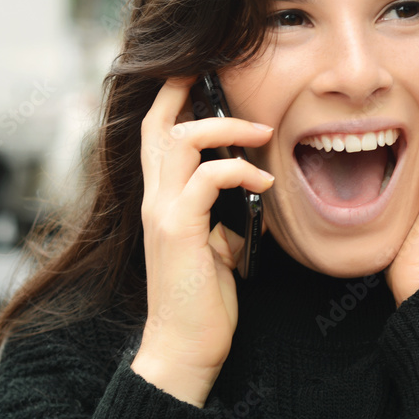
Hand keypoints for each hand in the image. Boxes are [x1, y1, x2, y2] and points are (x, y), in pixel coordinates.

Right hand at [131, 76, 274, 405]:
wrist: (185, 347)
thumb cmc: (204, 298)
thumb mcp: (218, 245)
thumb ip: (223, 213)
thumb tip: (256, 190)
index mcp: (162, 200)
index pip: (156, 135)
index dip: (172, 98)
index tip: (199, 71)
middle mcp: (154, 200)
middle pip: (158, 126)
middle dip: (188, 91)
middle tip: (225, 75)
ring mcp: (162, 214)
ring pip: (179, 143)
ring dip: (226, 129)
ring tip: (263, 132)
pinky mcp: (178, 231)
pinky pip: (206, 181)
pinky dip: (239, 172)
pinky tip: (265, 184)